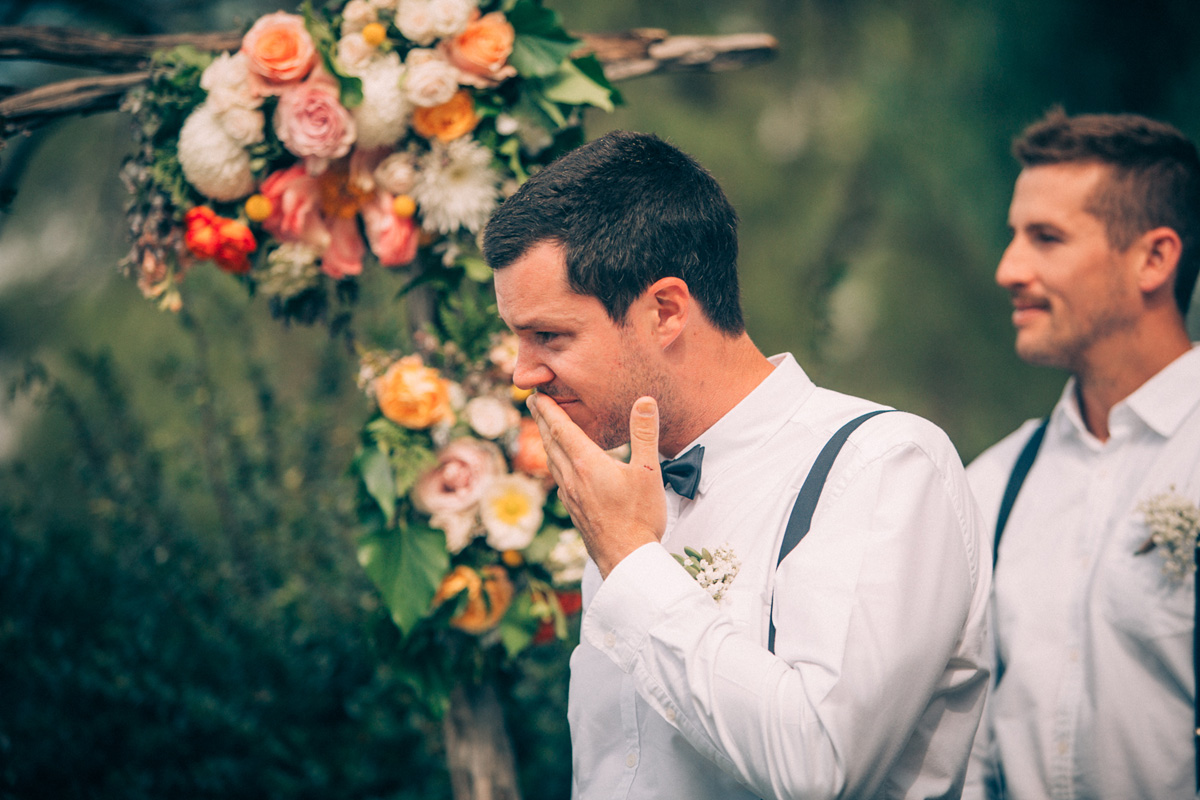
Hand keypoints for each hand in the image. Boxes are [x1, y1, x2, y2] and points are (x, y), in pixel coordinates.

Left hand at [528, 394, 666, 577]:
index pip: (560, 428)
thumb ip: (644, 434)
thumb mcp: (648, 471)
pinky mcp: (574, 510)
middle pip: (550, 442)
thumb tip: (645, 400)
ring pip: (552, 461)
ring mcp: (571, 495)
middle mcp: (572, 477)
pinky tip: (560, 467)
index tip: (535, 393)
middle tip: (532, 403)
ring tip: (544, 430)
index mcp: (586, 463)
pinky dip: (554, 462)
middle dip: (541, 420)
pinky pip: (558, 478)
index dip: (547, 409)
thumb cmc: (640, 517)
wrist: (626, 559)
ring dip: (546, 441)